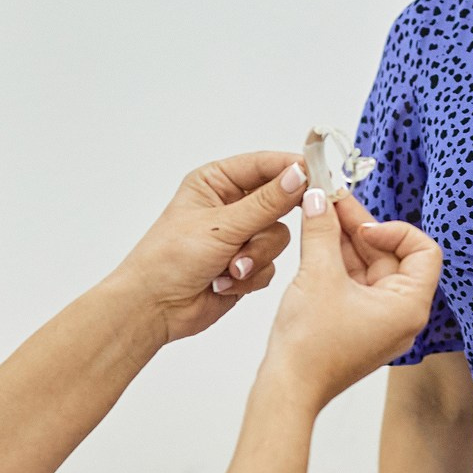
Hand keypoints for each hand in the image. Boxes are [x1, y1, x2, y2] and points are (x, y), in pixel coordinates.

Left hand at [113, 153, 305, 344]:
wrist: (155, 307)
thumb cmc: (169, 258)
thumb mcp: (221, 225)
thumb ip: (266, 202)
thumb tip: (299, 175)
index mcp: (216, 182)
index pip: (264, 165)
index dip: (292, 169)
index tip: (318, 176)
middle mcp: (231, 205)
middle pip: (279, 203)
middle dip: (266, 226)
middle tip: (268, 231)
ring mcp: (240, 236)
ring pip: (278, 237)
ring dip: (255, 256)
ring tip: (229, 268)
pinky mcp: (247, 265)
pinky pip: (271, 264)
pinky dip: (251, 275)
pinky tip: (224, 282)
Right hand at [258, 191, 440, 409]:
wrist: (288, 390)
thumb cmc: (310, 346)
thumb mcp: (317, 276)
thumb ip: (321, 231)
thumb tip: (319, 197)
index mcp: (409, 306)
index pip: (423, 251)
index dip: (393, 230)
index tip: (360, 227)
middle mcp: (401, 314)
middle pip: (391, 255)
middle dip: (360, 228)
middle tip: (329, 201)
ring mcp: (379, 321)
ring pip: (369, 267)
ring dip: (345, 241)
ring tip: (318, 214)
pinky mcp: (357, 324)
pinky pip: (355, 284)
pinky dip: (337, 261)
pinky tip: (315, 241)